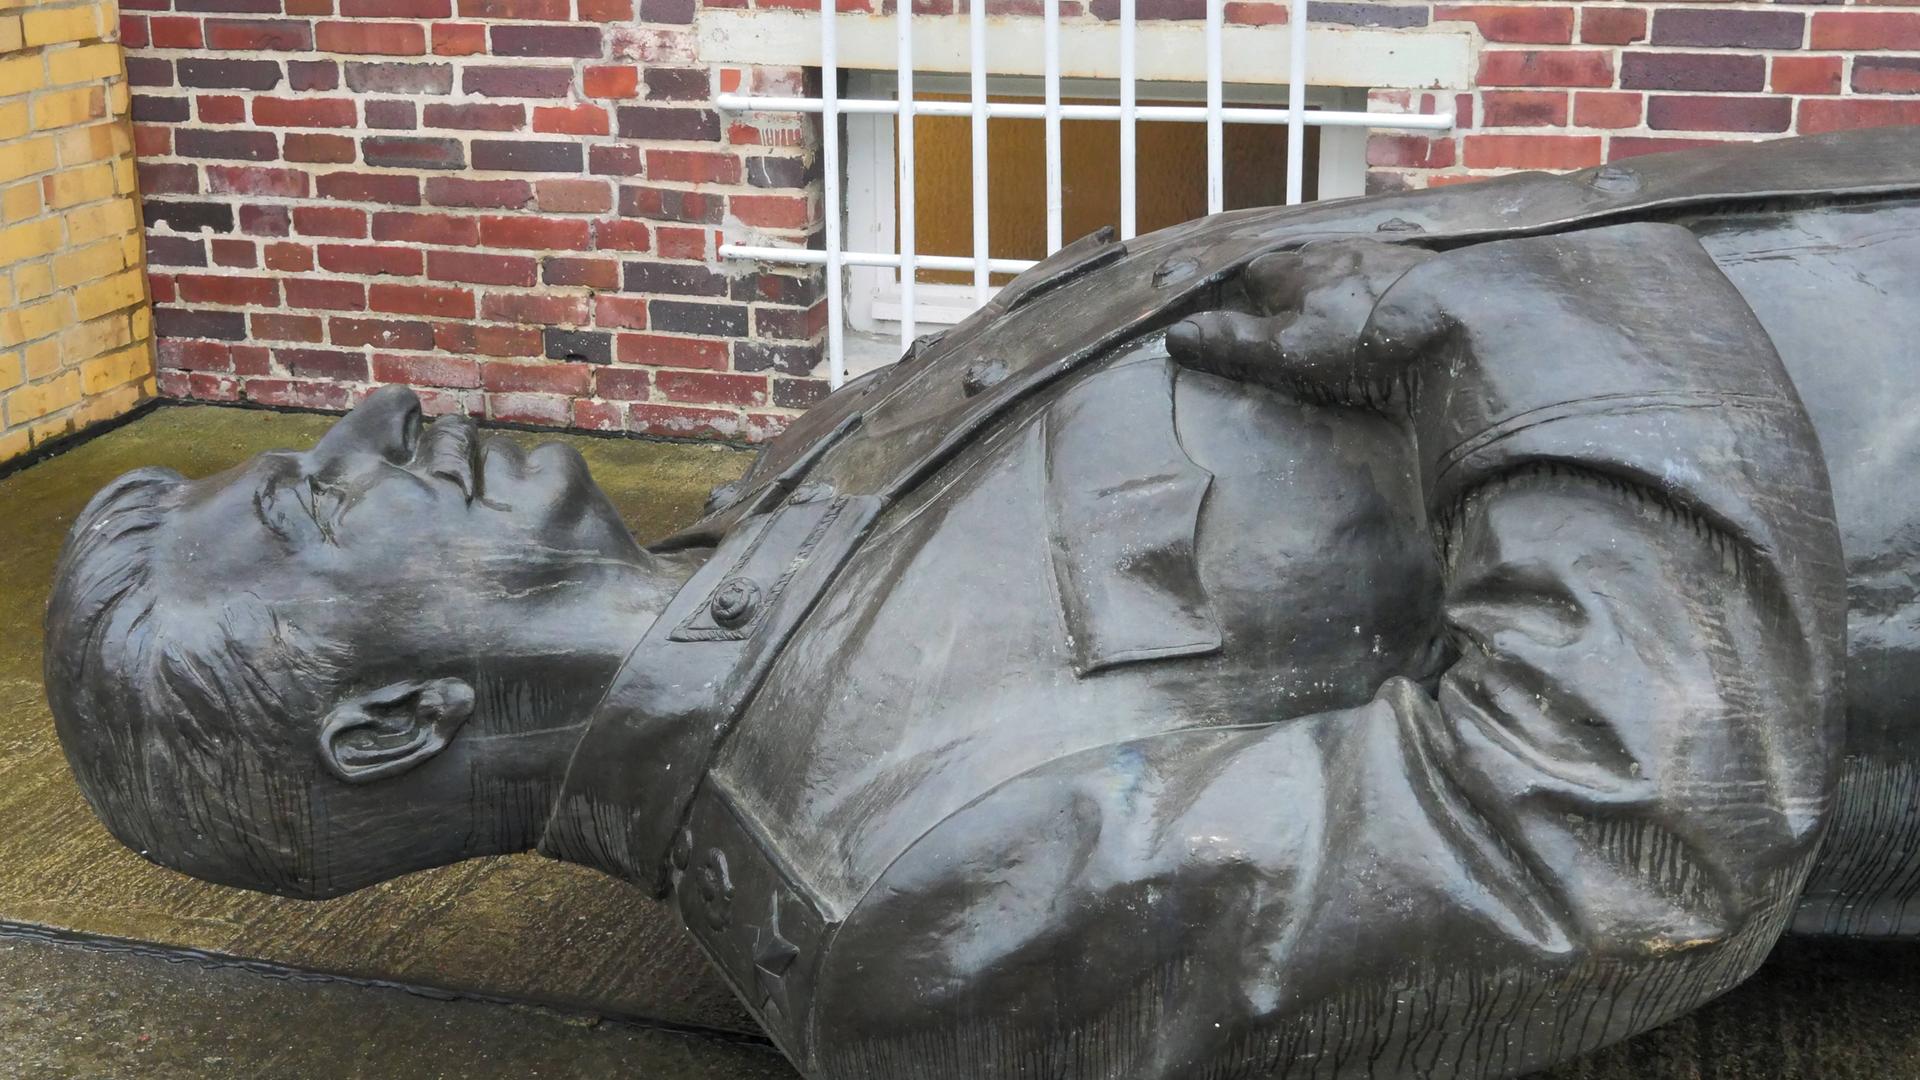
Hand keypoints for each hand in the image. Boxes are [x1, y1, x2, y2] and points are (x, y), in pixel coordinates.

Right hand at [1166, 239, 1431, 409]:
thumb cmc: (1362, 342)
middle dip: (1294, 284)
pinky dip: (1382, 284)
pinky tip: (1390, 302)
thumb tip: (1175, 335)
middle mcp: (1337, 250)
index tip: (1250, 320)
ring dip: (1339, 280)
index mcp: (1297, 269)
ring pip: (1347, 261)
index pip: (1257, 273)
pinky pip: (1391, 269)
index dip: (1249, 297)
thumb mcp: (1287, 352)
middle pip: (1302, 261)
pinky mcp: (1426, 267)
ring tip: (1338, 308)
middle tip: (1294, 316)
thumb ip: (1233, 342)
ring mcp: (1385, 254)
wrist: (1460, 323)